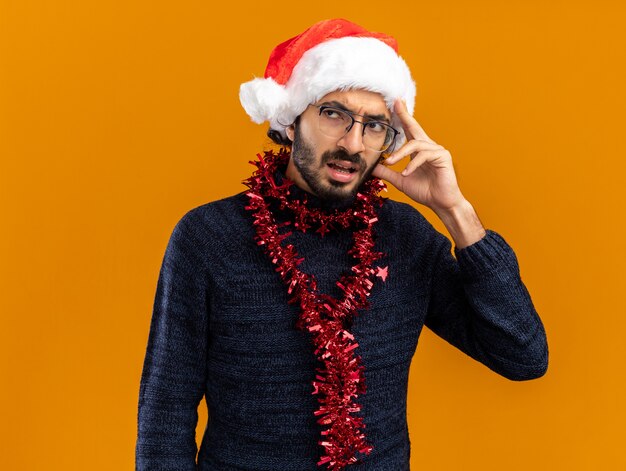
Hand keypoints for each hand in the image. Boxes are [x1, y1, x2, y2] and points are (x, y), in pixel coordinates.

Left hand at [372, 99, 465, 213]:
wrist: (441, 204)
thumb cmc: (424, 191)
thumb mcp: (400, 180)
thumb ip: (387, 172)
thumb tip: (371, 166)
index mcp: (419, 151)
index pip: (409, 131)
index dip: (403, 118)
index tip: (395, 104)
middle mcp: (428, 147)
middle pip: (415, 127)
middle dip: (405, 115)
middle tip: (396, 103)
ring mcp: (437, 150)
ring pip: (415, 144)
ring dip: (400, 154)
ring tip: (391, 163)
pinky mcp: (443, 157)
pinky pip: (424, 155)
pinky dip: (413, 164)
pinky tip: (406, 173)